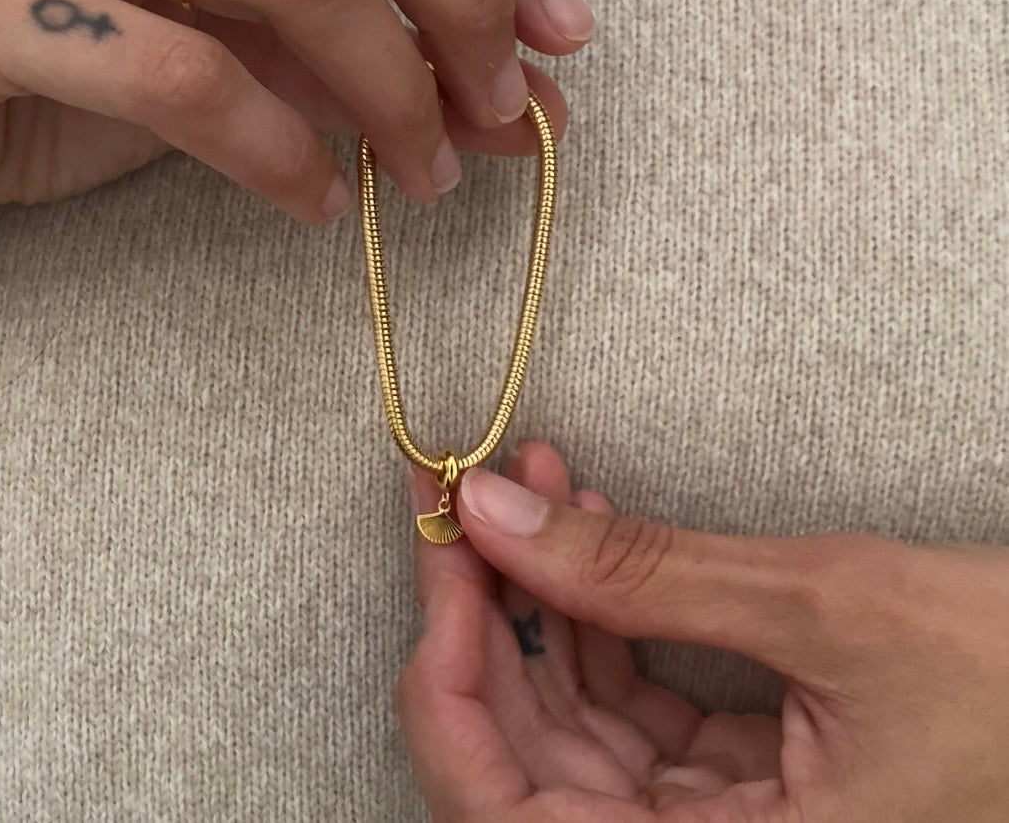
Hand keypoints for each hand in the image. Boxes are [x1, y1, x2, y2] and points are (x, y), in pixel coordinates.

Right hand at [0, 0, 585, 264]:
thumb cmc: (60, 61)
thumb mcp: (228, 34)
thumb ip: (362, 39)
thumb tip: (520, 94)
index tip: (557, 31)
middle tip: (504, 107)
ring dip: (388, 89)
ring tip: (424, 175)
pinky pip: (180, 72)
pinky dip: (278, 148)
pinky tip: (317, 201)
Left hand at [400, 442, 1008, 821]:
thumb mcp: (824, 606)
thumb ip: (642, 572)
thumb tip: (495, 512)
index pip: (507, 819)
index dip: (451, 687)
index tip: (446, 557)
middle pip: (525, 756)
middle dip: (487, 610)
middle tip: (472, 495)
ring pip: (571, 722)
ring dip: (541, 593)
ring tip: (534, 482)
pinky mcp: (736, 780)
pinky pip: (629, 703)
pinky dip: (601, 608)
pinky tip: (586, 525)